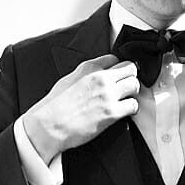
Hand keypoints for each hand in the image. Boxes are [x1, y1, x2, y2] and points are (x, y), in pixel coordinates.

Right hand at [19, 55, 139, 160]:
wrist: (49, 126)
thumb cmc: (54, 106)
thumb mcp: (67, 80)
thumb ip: (85, 74)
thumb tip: (96, 74)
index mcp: (88, 68)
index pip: (114, 58)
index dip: (116, 68)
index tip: (116, 75)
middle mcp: (100, 78)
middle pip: (130, 68)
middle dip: (129, 77)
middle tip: (125, 86)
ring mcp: (108, 95)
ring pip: (135, 85)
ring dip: (132, 92)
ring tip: (125, 99)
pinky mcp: (112, 112)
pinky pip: (133, 105)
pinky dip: (131, 108)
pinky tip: (123, 111)